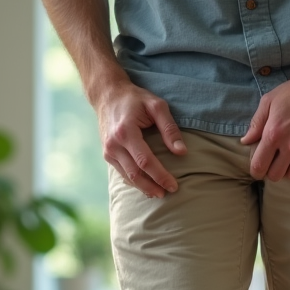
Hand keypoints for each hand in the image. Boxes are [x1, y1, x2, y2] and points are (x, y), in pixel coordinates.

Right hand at [95, 80, 186, 197]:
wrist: (107, 95)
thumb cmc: (135, 99)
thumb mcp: (156, 106)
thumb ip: (169, 128)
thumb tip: (182, 152)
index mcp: (126, 132)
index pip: (145, 161)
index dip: (160, 176)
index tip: (173, 185)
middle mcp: (114, 144)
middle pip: (135, 173)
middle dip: (152, 187)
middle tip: (167, 194)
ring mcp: (108, 150)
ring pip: (127, 176)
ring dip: (143, 188)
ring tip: (158, 193)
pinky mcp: (107, 154)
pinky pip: (122, 173)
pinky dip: (134, 182)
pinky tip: (146, 186)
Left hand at [241, 72, 289, 181]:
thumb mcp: (269, 101)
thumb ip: (256, 123)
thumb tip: (245, 141)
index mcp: (273, 134)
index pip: (259, 166)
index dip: (256, 171)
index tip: (258, 167)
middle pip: (276, 175)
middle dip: (272, 171)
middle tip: (274, 161)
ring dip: (289, 169)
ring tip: (289, 159)